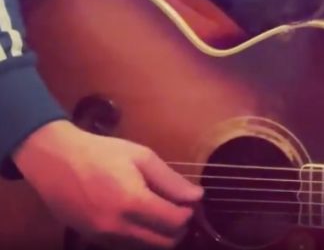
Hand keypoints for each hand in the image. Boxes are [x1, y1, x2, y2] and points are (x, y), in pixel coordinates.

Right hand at [13, 120, 203, 248]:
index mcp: (133, 202)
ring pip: (146, 247)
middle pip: (164, 242)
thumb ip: (171, 181)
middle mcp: (118, 226)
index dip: (189, 213)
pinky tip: (140, 218)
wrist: (55, 162)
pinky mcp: (92, 239)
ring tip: (161, 213)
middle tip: (179, 209)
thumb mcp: (141, 157)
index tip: (190, 202)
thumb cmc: (102, 153)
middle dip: (178, 228)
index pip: (175, 222)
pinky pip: (126, 246)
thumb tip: (197, 197)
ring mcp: (103, 236)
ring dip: (160, 235)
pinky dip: (141, 237)